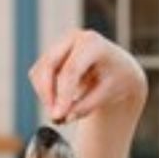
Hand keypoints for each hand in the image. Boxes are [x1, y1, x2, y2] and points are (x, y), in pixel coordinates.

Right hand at [28, 28, 147, 122]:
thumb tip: (64, 116)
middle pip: (48, 66)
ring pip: (39, 72)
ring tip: (62, 115)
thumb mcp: (108, 94)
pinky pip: (38, 76)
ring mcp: (60, 44)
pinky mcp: (51, 54)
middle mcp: (73, 39)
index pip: (71, 70)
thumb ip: (86, 106)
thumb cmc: (117, 79)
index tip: (59, 116)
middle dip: (48, 94)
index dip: (63, 94)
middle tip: (56, 118)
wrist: (120, 68)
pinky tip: (59, 103)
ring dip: (45, 96)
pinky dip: (45, 93)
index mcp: (93, 43)